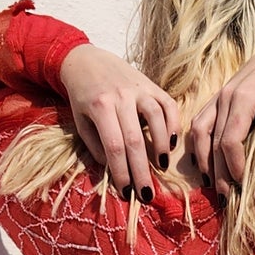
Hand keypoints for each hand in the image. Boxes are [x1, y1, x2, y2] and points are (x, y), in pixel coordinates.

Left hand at [58, 45, 180, 200]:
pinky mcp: (152, 84)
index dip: (121, 171)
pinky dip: (174, 124)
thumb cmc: (83, 97)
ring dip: (161, 146)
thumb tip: (114, 170)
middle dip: (141, 170)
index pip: (114, 146)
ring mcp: (139, 88)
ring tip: (161, 166)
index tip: (126, 191)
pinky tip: (172, 143)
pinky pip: (168, 104)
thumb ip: (96, 145)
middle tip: (147, 194)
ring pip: (157, 119)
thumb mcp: (81, 121)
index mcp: (100, 106)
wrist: (87, 61)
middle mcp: (121, 96)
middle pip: (135, 139)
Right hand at [190, 14, 254, 190]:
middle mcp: (225, 97)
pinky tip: (205, 160)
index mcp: (244, 98)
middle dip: (218, 171)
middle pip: (213, 141)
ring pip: (199, 131)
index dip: (234, 165)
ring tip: (212, 181)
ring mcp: (219, 96)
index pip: (229, 140)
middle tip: (226, 196)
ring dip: (203, 159)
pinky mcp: (218, 96)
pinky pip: (200, 121)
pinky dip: (198, 143)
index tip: (242, 184)